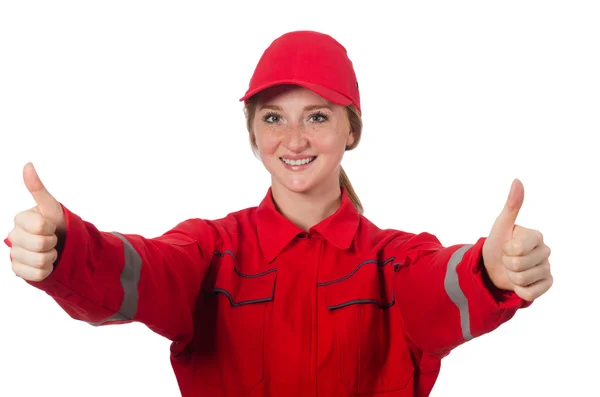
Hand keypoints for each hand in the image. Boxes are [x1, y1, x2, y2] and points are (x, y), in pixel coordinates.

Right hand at [7, 163, 65, 281]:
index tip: (51, 225)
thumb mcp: (51, 207)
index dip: (51, 227)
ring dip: (51, 257)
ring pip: (40, 261)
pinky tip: (45, 263)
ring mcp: (14, 254)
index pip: (41, 226)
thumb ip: (38, 189)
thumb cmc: (56, 223)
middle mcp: (13, 236)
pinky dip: (46, 270)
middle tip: (52, 239)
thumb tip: (27, 164)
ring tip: (50, 251)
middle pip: (41, 245)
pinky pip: (37, 274)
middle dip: (53, 242)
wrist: (61, 244)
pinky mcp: (18, 270)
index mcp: (20, 219)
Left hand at [482, 179, 552, 300]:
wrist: (493, 265)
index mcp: (536, 235)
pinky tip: (519, 282)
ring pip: (523, 279)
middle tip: (507, 259)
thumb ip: (512, 205)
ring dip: (511, 277)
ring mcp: (547, 268)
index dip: (506, 249)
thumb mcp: (501, 224)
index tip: (506, 245)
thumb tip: (517, 180)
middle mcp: (545, 251)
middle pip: (519, 265)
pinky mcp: (546, 284)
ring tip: (511, 269)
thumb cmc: (497, 243)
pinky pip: (530, 293)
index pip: (518, 248)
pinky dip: (519, 290)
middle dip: (506, 263)